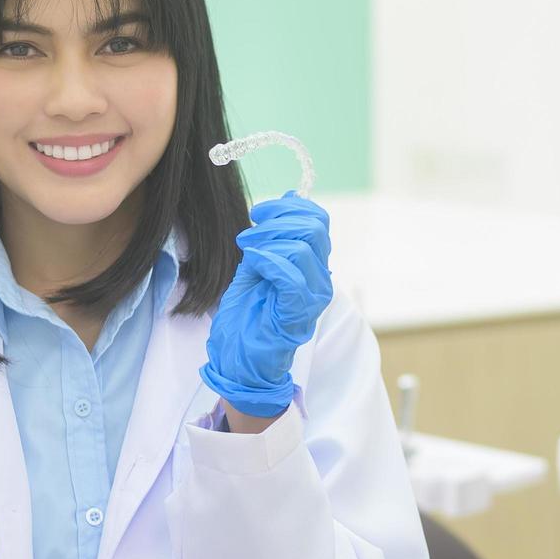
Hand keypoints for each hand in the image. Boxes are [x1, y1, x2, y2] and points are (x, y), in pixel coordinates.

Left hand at [199, 191, 333, 417]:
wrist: (239, 360)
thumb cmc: (247, 316)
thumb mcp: (257, 264)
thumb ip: (274, 237)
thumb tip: (289, 198)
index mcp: (313, 265)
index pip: (318, 220)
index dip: (288, 207)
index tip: (258, 212)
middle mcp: (320, 279)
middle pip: (314, 228)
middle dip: (276, 220)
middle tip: (249, 232)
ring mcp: (313, 297)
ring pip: (302, 248)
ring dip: (267, 242)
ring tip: (246, 253)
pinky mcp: (299, 313)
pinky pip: (289, 276)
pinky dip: (267, 262)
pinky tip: (253, 265)